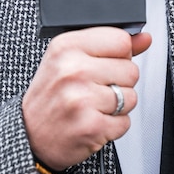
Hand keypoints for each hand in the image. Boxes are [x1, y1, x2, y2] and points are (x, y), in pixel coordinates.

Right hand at [22, 27, 150, 170]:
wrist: (29, 135)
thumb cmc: (51, 95)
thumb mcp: (71, 59)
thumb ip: (110, 45)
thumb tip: (144, 38)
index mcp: (67, 46)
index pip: (121, 40)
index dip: (119, 54)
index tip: (105, 63)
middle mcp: (73, 70)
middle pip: (131, 69)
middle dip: (119, 81)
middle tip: (95, 88)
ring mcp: (82, 99)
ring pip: (131, 96)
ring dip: (118, 105)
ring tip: (93, 105)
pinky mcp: (91, 126)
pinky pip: (125, 122)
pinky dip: (113, 125)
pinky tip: (93, 120)